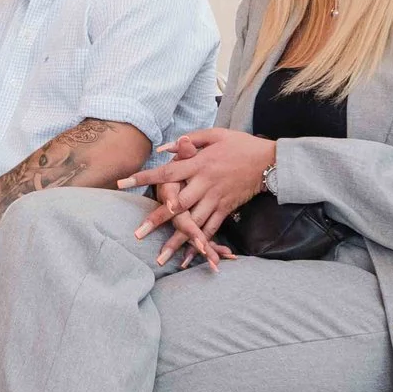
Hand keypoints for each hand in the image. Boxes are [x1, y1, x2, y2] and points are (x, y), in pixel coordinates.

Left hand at [123, 127, 276, 263]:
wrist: (270, 160)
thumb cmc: (240, 144)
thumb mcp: (215, 135)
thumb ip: (189, 141)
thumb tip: (164, 148)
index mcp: (199, 163)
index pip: (166, 172)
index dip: (143, 178)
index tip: (122, 183)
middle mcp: (205, 183)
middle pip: (178, 205)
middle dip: (157, 220)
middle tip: (138, 234)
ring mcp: (216, 198)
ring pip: (193, 222)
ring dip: (177, 240)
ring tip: (161, 256)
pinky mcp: (227, 208)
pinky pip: (212, 229)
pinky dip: (200, 243)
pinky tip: (188, 257)